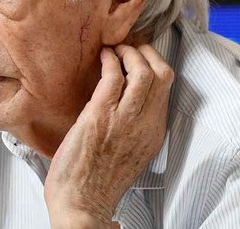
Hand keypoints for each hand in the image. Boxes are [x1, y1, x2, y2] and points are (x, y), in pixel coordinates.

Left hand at [44, 44, 173, 227]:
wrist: (81, 202)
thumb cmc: (96, 181)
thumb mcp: (127, 153)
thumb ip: (131, 129)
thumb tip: (121, 105)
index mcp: (153, 134)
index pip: (166, 89)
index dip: (155, 66)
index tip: (141, 57)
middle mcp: (144, 124)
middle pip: (160, 75)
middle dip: (146, 53)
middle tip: (129, 47)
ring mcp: (123, 119)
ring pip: (141, 72)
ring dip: (128, 53)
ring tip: (115, 49)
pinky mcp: (99, 115)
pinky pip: (112, 77)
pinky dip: (108, 61)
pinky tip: (101, 57)